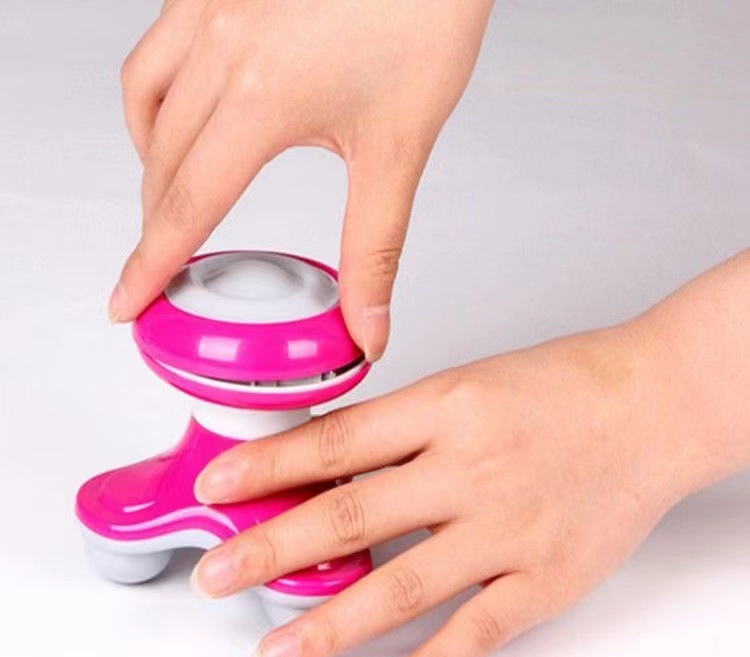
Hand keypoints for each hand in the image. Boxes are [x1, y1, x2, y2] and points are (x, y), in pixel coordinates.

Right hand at [112, 0, 493, 359]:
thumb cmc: (426, 17)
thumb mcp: (400, 150)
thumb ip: (377, 249)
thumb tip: (367, 323)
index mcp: (263, 97)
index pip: (188, 206)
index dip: (150, 265)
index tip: (127, 301)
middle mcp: (222, 45)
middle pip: (161, 162)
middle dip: (156, 225)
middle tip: (164, 264)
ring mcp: (212, 7)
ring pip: (145, 101)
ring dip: (150, 162)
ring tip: (173, 200)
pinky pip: (157, 51)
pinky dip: (156, 99)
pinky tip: (186, 118)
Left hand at [189, 319, 703, 656]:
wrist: (653, 405)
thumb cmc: (564, 386)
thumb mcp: (470, 383)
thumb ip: (403, 426)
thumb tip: (334, 459)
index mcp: (447, 408)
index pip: (336, 442)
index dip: (269, 466)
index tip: (219, 486)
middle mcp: (471, 469)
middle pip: (351, 514)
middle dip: (271, 549)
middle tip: (217, 576)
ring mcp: (509, 528)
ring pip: (403, 586)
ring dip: (331, 625)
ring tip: (276, 651)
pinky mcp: (548, 576)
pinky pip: (480, 630)